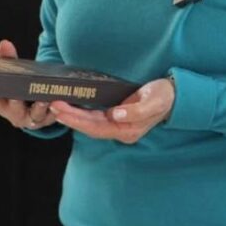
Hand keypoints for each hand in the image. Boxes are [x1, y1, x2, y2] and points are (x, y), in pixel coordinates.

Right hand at [0, 39, 56, 129]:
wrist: (35, 108)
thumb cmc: (19, 89)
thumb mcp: (13, 74)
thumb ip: (8, 59)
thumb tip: (5, 43)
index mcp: (2, 104)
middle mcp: (15, 114)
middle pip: (14, 109)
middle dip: (15, 103)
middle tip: (17, 96)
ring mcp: (32, 119)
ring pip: (35, 115)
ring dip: (39, 108)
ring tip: (44, 99)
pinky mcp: (48, 119)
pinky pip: (52, 115)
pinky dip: (56, 109)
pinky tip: (59, 100)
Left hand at [49, 77, 174, 143]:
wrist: (174, 96)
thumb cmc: (164, 97)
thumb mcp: (154, 101)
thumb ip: (136, 111)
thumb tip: (115, 115)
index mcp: (127, 130)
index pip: (96, 127)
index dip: (77, 119)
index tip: (61, 110)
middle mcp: (120, 130)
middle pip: (89, 127)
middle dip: (69, 117)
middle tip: (52, 106)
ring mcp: (118, 124)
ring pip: (90, 123)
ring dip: (72, 116)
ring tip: (55, 106)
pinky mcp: (116, 116)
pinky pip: (94, 117)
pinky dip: (80, 112)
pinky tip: (70, 107)